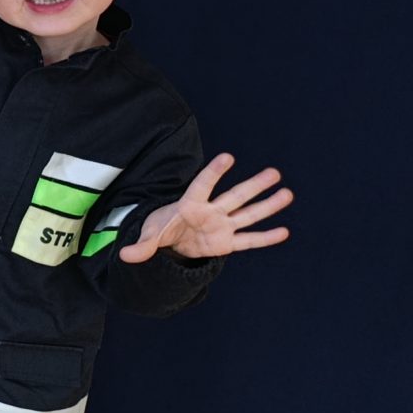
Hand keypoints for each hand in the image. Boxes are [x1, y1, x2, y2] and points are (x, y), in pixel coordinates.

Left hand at [118, 153, 293, 263]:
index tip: (228, 157)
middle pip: (235, 197)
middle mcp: (210, 212)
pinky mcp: (227, 242)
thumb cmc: (160, 229)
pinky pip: (249, 240)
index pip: (203, 186)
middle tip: (274, 172)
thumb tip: (125, 256)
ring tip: (287, 193)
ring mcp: (221, 226)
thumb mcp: (149, 237)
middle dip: (254, 186)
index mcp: (190, 205)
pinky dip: (265, 238)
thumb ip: (142, 246)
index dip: (214, 172)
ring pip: (248, 214)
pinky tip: (284, 231)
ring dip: (267, 206)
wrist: (169, 240)